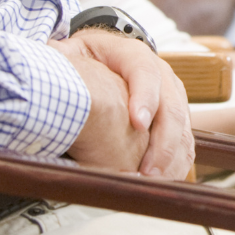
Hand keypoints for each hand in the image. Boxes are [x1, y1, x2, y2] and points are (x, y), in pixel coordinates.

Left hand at [53, 30, 192, 177]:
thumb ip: (64, 57)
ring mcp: (173, 96)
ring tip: (152, 181)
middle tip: (146, 171)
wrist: (110, 58)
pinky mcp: (177, 117)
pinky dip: (177, 165)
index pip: (145, 72)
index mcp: (134, 56)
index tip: (138, 123)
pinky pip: (185, 143)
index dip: (145, 97)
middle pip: (171, 107)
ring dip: (171, 158)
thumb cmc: (90, 59)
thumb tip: (49, 55)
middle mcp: (161, 75)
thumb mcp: (76, 52)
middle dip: (162, 143)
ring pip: (182, 129)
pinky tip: (161, 182)